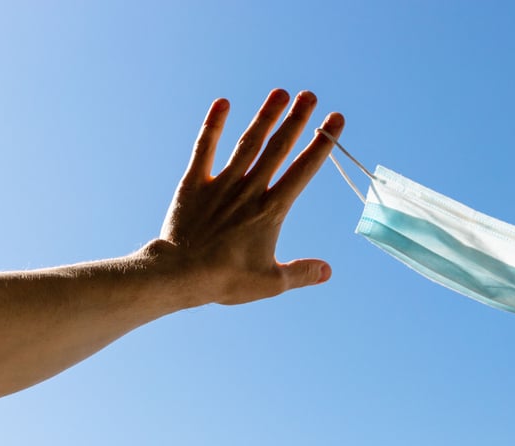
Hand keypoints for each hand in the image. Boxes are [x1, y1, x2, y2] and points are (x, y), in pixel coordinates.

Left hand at [157, 89, 344, 305]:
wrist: (180, 274)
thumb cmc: (226, 280)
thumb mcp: (270, 283)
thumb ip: (301, 273)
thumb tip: (327, 271)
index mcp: (271, 211)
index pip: (303, 170)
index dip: (321, 144)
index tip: (335, 121)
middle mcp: (250, 190)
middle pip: (278, 149)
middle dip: (296, 120)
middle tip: (310, 95)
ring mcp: (221, 184)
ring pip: (248, 143)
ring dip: (265, 116)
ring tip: (280, 92)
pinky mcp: (194, 184)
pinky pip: (204, 149)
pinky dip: (213, 125)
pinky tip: (222, 103)